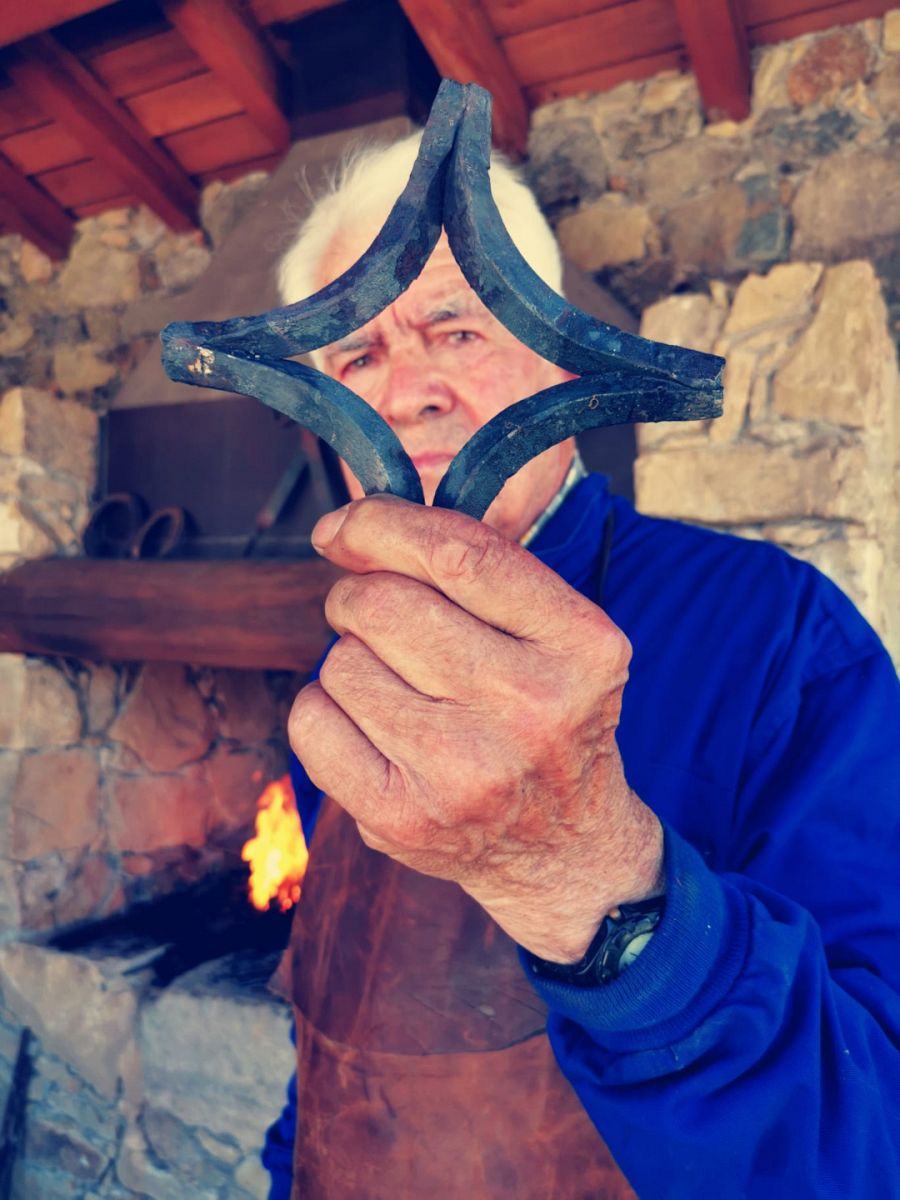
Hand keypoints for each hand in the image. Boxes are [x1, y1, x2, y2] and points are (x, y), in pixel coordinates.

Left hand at [288, 496, 663, 961]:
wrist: (563, 850)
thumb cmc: (547, 720)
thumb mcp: (562, 639)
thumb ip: (482, 571)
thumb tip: (349, 527)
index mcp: (582, 647)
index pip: (459, 554)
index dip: (382, 525)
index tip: (342, 526)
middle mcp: (530, 708)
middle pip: (383, 603)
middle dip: (358, 597)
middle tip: (375, 619)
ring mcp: (464, 770)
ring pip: (342, 661)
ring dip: (352, 660)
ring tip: (398, 690)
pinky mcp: (402, 817)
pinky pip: (312, 720)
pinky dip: (324, 709)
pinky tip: (369, 727)